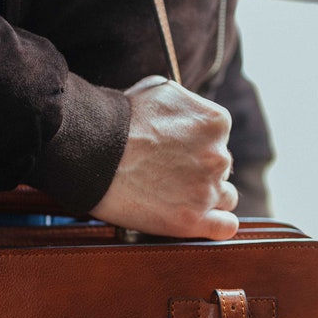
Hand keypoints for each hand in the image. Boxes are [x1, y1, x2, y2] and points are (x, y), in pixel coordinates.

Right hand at [90, 76, 238, 239]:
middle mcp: (219, 156)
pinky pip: (224, 227)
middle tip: (167, 173)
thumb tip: (189, 112)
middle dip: (199, 171)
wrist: (93, 149)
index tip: (173, 152)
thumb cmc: (119, 118)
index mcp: (216, 123)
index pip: (218, 140)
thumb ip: (186, 103)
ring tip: (173, 195)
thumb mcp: (160, 89)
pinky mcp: (192, 219)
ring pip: (224, 197)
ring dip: (205, 197)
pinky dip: (216, 225)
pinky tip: (199, 220)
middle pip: (220, 169)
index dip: (195, 147)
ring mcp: (206, 190)